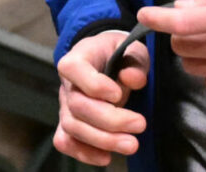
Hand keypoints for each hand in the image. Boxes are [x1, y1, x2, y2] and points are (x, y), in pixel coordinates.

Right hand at [54, 30, 148, 165]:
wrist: (106, 61)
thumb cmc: (118, 53)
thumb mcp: (132, 48)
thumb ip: (135, 61)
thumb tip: (132, 78)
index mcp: (78, 57)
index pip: (72, 68)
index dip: (93, 84)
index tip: (118, 94)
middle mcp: (67, 82)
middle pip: (77, 105)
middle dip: (110, 120)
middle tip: (140, 124)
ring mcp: (65, 105)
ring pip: (72, 127)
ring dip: (103, 140)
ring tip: (132, 144)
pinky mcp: (68, 123)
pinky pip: (65, 142)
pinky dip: (83, 153)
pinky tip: (106, 157)